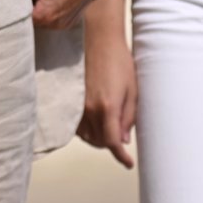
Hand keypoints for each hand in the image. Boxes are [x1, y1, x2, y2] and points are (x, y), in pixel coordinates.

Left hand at [29, 0, 107, 29]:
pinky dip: (50, 11)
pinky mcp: (71, 21)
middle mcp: (55, 25)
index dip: (17, 7)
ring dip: (40, 11)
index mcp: (45, 16)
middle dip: (29, 9)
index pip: (22, 17)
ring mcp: (65, 24)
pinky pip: (54, 20)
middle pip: (33, 21)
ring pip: (44, 21)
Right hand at [77, 0, 135, 168]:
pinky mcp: (69, 97)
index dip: (121, 156)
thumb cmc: (120, 62)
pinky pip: (76, 123)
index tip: (128, 163)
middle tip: (121, 140)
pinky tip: (95, 120)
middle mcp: (89, 109)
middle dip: (110, 145)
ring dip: (97, 137)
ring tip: (108, 129)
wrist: (98, 38)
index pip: (112, 143)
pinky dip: (86, 128)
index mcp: (107, 107)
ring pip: (85, 135)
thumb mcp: (133, 91)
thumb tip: (123, 140)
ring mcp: (76, 103)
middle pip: (98, 142)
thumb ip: (128, 118)